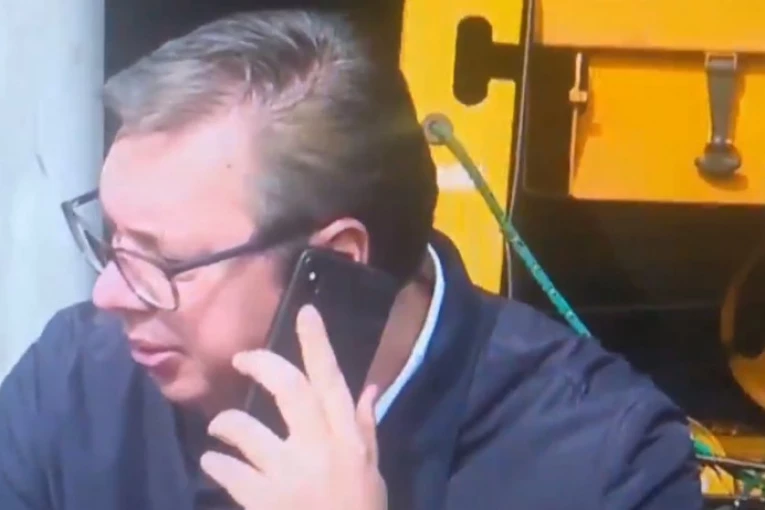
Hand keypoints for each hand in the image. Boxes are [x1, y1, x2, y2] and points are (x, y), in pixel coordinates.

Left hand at [200, 305, 386, 509]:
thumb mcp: (371, 470)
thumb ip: (364, 426)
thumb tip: (368, 387)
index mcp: (348, 440)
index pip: (332, 381)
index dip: (316, 344)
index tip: (305, 312)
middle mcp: (320, 449)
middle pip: (289, 390)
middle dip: (261, 366)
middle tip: (241, 359)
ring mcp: (288, 475)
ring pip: (247, 429)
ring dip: (226, 425)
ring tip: (218, 429)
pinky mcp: (261, 501)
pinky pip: (228, 471)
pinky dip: (217, 463)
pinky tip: (215, 462)